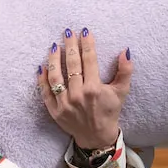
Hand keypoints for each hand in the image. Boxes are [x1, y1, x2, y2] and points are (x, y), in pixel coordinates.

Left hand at [38, 30, 131, 150]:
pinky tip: (42, 66)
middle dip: (69, 45)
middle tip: (67, 32)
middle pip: (71, 64)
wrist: (97, 136)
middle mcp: (78, 95)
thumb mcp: (122, 92)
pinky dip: (42, 79)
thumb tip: (125, 51)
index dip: (87, 44)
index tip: (84, 31)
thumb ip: (125, 71)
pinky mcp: (54, 111)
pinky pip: (45, 92)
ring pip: (55, 76)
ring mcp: (64, 103)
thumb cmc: (109, 111)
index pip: (89, 60)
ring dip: (53, 59)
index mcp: (94, 89)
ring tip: (53, 46)